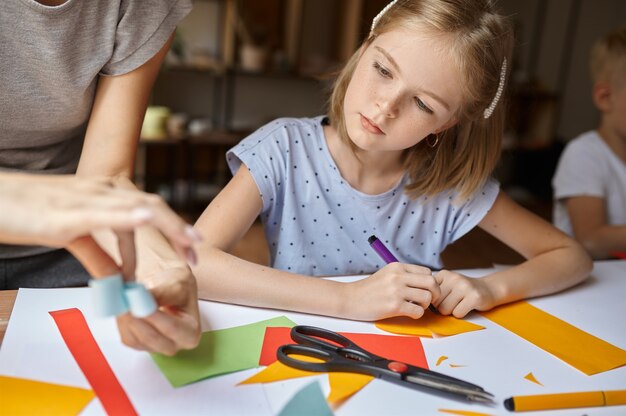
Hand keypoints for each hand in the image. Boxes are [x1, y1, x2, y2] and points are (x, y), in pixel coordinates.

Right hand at [0, 174, 200, 263]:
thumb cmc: (28, 213)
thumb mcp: (71, 235)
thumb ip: (97, 254)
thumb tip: (120, 277)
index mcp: (104, 194)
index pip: (148, 208)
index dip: (174, 228)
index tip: (191, 249)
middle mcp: (102, 191)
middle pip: (153, 207)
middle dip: (179, 230)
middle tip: (197, 253)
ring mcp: (87, 199)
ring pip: (139, 208)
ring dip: (168, 226)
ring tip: (189, 244)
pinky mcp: (69, 213)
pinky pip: (105, 213)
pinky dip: (129, 217)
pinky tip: (146, 219)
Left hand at [117, 266, 200, 355]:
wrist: (169, 287)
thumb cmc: (179, 285)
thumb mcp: (178, 282)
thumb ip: (163, 292)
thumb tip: (144, 299)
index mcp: (191, 332)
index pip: (170, 327)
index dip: (152, 315)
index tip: (138, 301)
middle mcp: (175, 345)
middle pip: (151, 337)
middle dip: (136, 319)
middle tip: (125, 300)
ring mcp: (157, 347)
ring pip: (135, 339)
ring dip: (126, 320)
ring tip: (123, 299)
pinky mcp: (140, 345)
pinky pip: (127, 338)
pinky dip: (122, 323)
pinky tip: (123, 307)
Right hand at [345, 262, 439, 319]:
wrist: (349, 299)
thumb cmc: (368, 290)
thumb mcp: (386, 274)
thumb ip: (404, 276)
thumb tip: (425, 284)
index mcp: (397, 267)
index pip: (427, 272)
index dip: (430, 283)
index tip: (425, 291)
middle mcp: (398, 276)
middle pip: (431, 282)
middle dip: (435, 294)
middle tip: (429, 301)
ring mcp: (396, 291)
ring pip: (427, 297)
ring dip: (426, 305)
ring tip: (416, 307)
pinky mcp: (394, 306)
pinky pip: (418, 311)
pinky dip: (417, 314)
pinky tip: (409, 313)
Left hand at [433, 270, 496, 317]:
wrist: (488, 289)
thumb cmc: (464, 291)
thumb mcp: (447, 285)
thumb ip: (434, 292)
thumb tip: (421, 305)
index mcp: (444, 274)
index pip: (428, 295)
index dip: (435, 301)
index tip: (444, 298)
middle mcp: (454, 278)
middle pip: (436, 303)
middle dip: (443, 308)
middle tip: (454, 302)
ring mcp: (464, 286)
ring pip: (445, 309)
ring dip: (452, 311)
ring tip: (460, 303)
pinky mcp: (474, 297)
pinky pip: (457, 313)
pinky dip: (461, 314)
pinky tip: (467, 306)